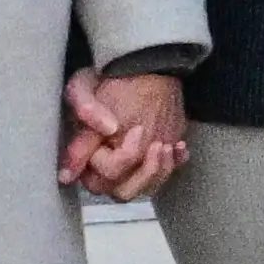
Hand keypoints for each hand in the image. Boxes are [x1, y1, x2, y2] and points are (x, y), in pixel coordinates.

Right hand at [58, 65, 187, 203]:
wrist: (137, 71)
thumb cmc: (107, 81)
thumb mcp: (84, 86)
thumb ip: (86, 108)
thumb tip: (106, 130)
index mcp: (86, 155)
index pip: (101, 177)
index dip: (122, 158)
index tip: (136, 130)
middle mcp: (103, 168)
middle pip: (122, 192)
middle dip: (143, 172)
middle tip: (156, 144)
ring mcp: (129, 168)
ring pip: (144, 190)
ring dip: (159, 171)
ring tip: (167, 145)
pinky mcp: (150, 161)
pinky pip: (164, 177)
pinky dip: (175, 164)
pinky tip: (178, 146)